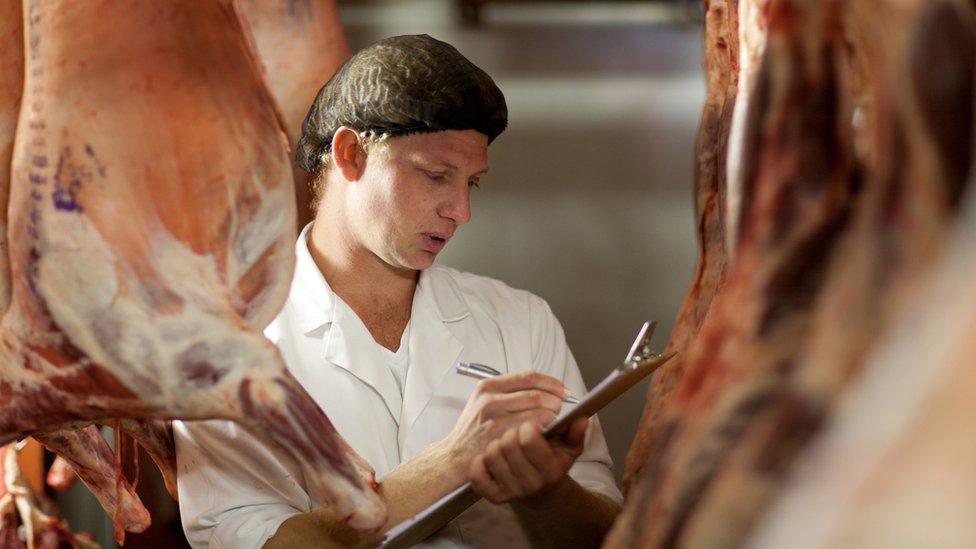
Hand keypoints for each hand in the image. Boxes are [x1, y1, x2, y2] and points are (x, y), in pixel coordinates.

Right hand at [442, 372, 568, 478]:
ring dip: (551, 417)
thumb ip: (510, 392)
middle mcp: (489, 400)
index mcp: (488, 386)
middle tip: (559, 408)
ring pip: (538, 413)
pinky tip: (542, 435)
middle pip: (536, 395)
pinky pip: (531, 431)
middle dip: (554, 401)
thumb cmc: (474, 430)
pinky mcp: (499, 439)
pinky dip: (543, 431)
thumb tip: (545, 388)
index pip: (529, 377)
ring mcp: (494, 420)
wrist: (454, 457)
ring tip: (552, 422)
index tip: (562, 390)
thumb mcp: (484, 402)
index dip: (551, 383)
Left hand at [468, 416, 587, 503]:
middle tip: (516, 432)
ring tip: (505, 444)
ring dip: (496, 444)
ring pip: (491, 455)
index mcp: (550, 470)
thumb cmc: (553, 464)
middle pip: (508, 445)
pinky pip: (477, 475)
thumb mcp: (569, 449)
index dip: (528, 426)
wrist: (542, 492)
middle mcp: (530, 484)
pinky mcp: (494, 496)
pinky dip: (479, 463)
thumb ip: (575, 433)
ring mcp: (511, 492)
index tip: (530, 424)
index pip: (529, 439)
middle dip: (511, 432)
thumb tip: (582, 419)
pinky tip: (489, 457)